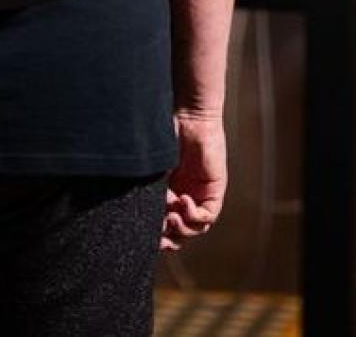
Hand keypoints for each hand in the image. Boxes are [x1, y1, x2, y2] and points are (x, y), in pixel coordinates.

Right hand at [160, 108, 226, 251]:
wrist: (189, 116)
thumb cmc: (169, 134)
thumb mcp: (156, 170)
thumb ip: (152, 192)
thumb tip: (140, 219)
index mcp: (172, 192)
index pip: (169, 226)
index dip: (160, 236)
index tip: (149, 239)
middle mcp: (188, 196)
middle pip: (183, 232)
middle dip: (172, 238)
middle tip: (160, 240)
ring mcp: (202, 194)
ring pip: (196, 228)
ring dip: (182, 227)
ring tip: (171, 215)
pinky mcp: (215, 189)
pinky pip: (208, 215)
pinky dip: (194, 215)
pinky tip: (183, 200)